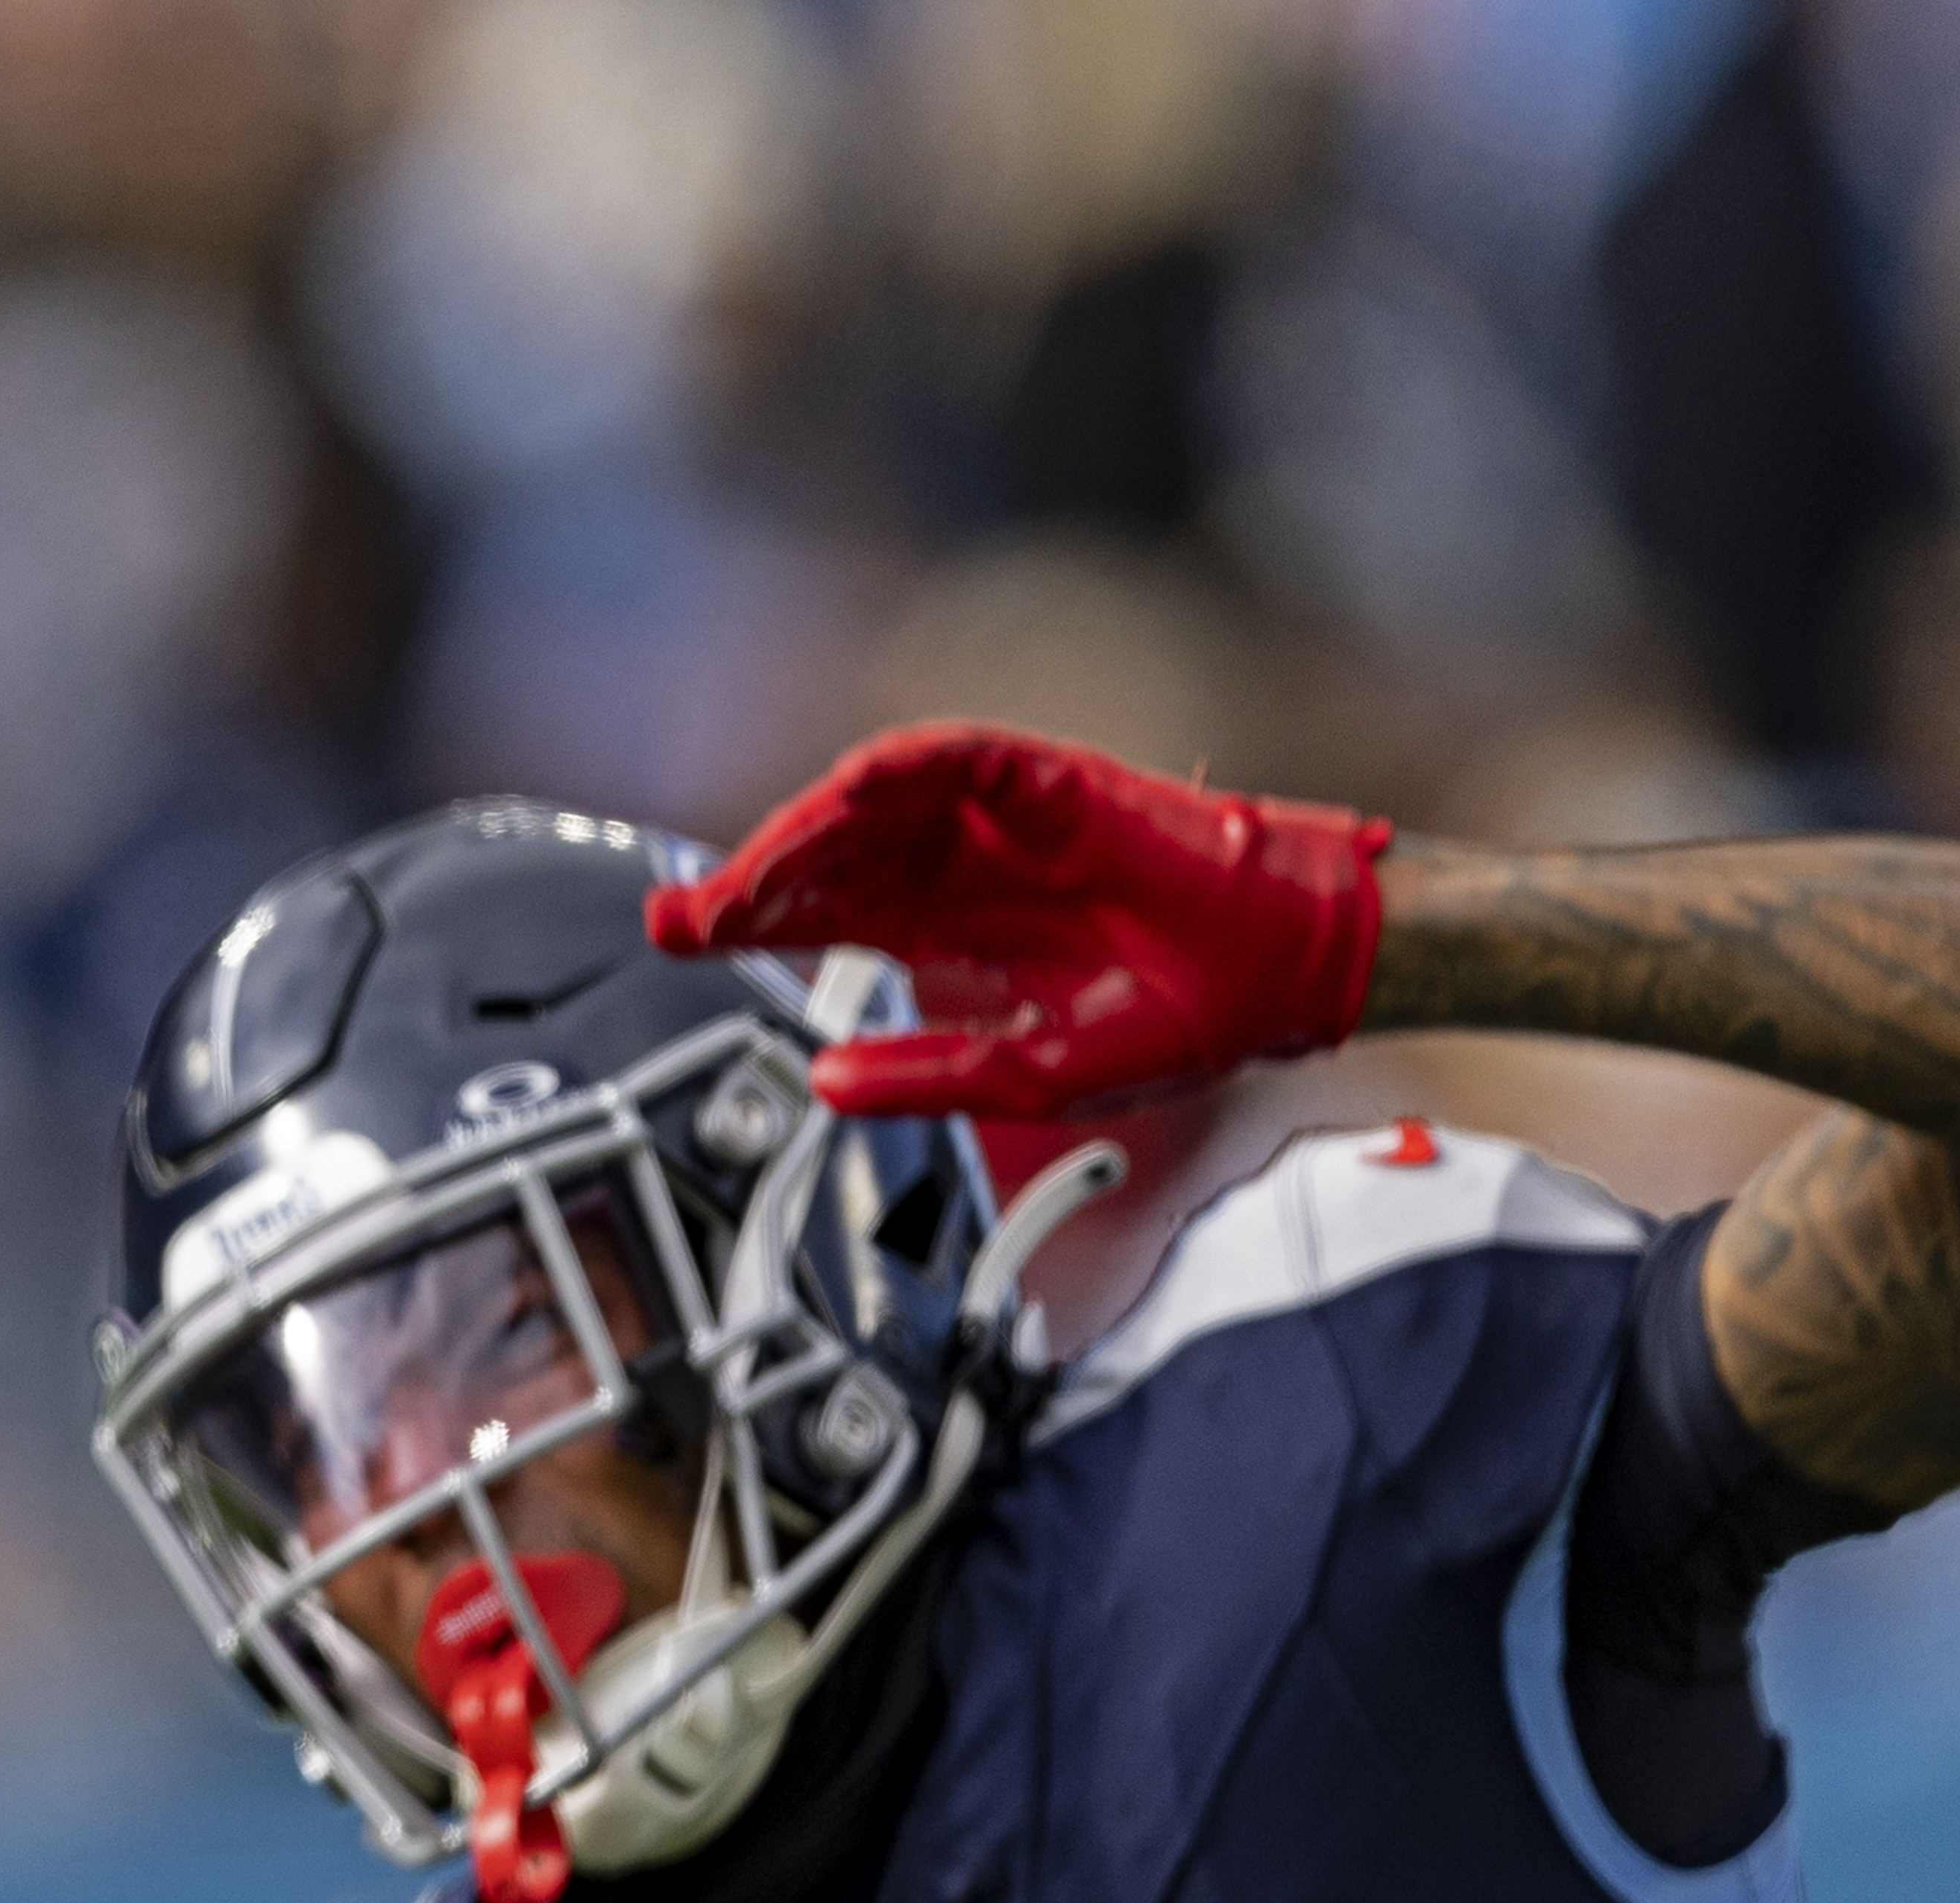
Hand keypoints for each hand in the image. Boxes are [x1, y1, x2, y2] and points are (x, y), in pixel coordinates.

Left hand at [645, 721, 1393, 1118]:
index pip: (822, 917)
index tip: (675, 939)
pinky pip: (959, 761)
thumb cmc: (1178, 1015)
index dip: (746, 925)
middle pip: (827, 861)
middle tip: (676, 919)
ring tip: (744, 881)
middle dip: (747, 886)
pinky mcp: (1053, 784)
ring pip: (873, 811)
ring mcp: (1001, 822)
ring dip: (804, 836)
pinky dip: (899, 768)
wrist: (1284, 970)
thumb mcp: (1028, 1071)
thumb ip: (925, 1074)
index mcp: (949, 930)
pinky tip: (845, 790)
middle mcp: (960, 868)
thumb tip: (825, 1085)